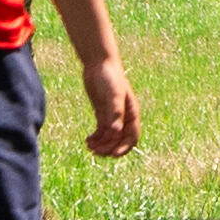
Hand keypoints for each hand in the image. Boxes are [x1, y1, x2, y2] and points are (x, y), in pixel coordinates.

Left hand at [79, 46, 145, 160]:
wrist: (99, 64)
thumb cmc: (109, 77)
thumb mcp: (113, 95)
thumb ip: (115, 113)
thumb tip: (115, 132)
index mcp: (131, 113)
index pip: (132, 137)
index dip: (124, 148)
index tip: (113, 155)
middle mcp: (124, 117)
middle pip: (119, 140)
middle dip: (108, 148)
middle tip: (95, 151)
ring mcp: (113, 116)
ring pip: (109, 137)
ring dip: (101, 144)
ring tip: (89, 146)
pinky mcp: (102, 113)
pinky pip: (101, 131)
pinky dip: (96, 138)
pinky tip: (87, 140)